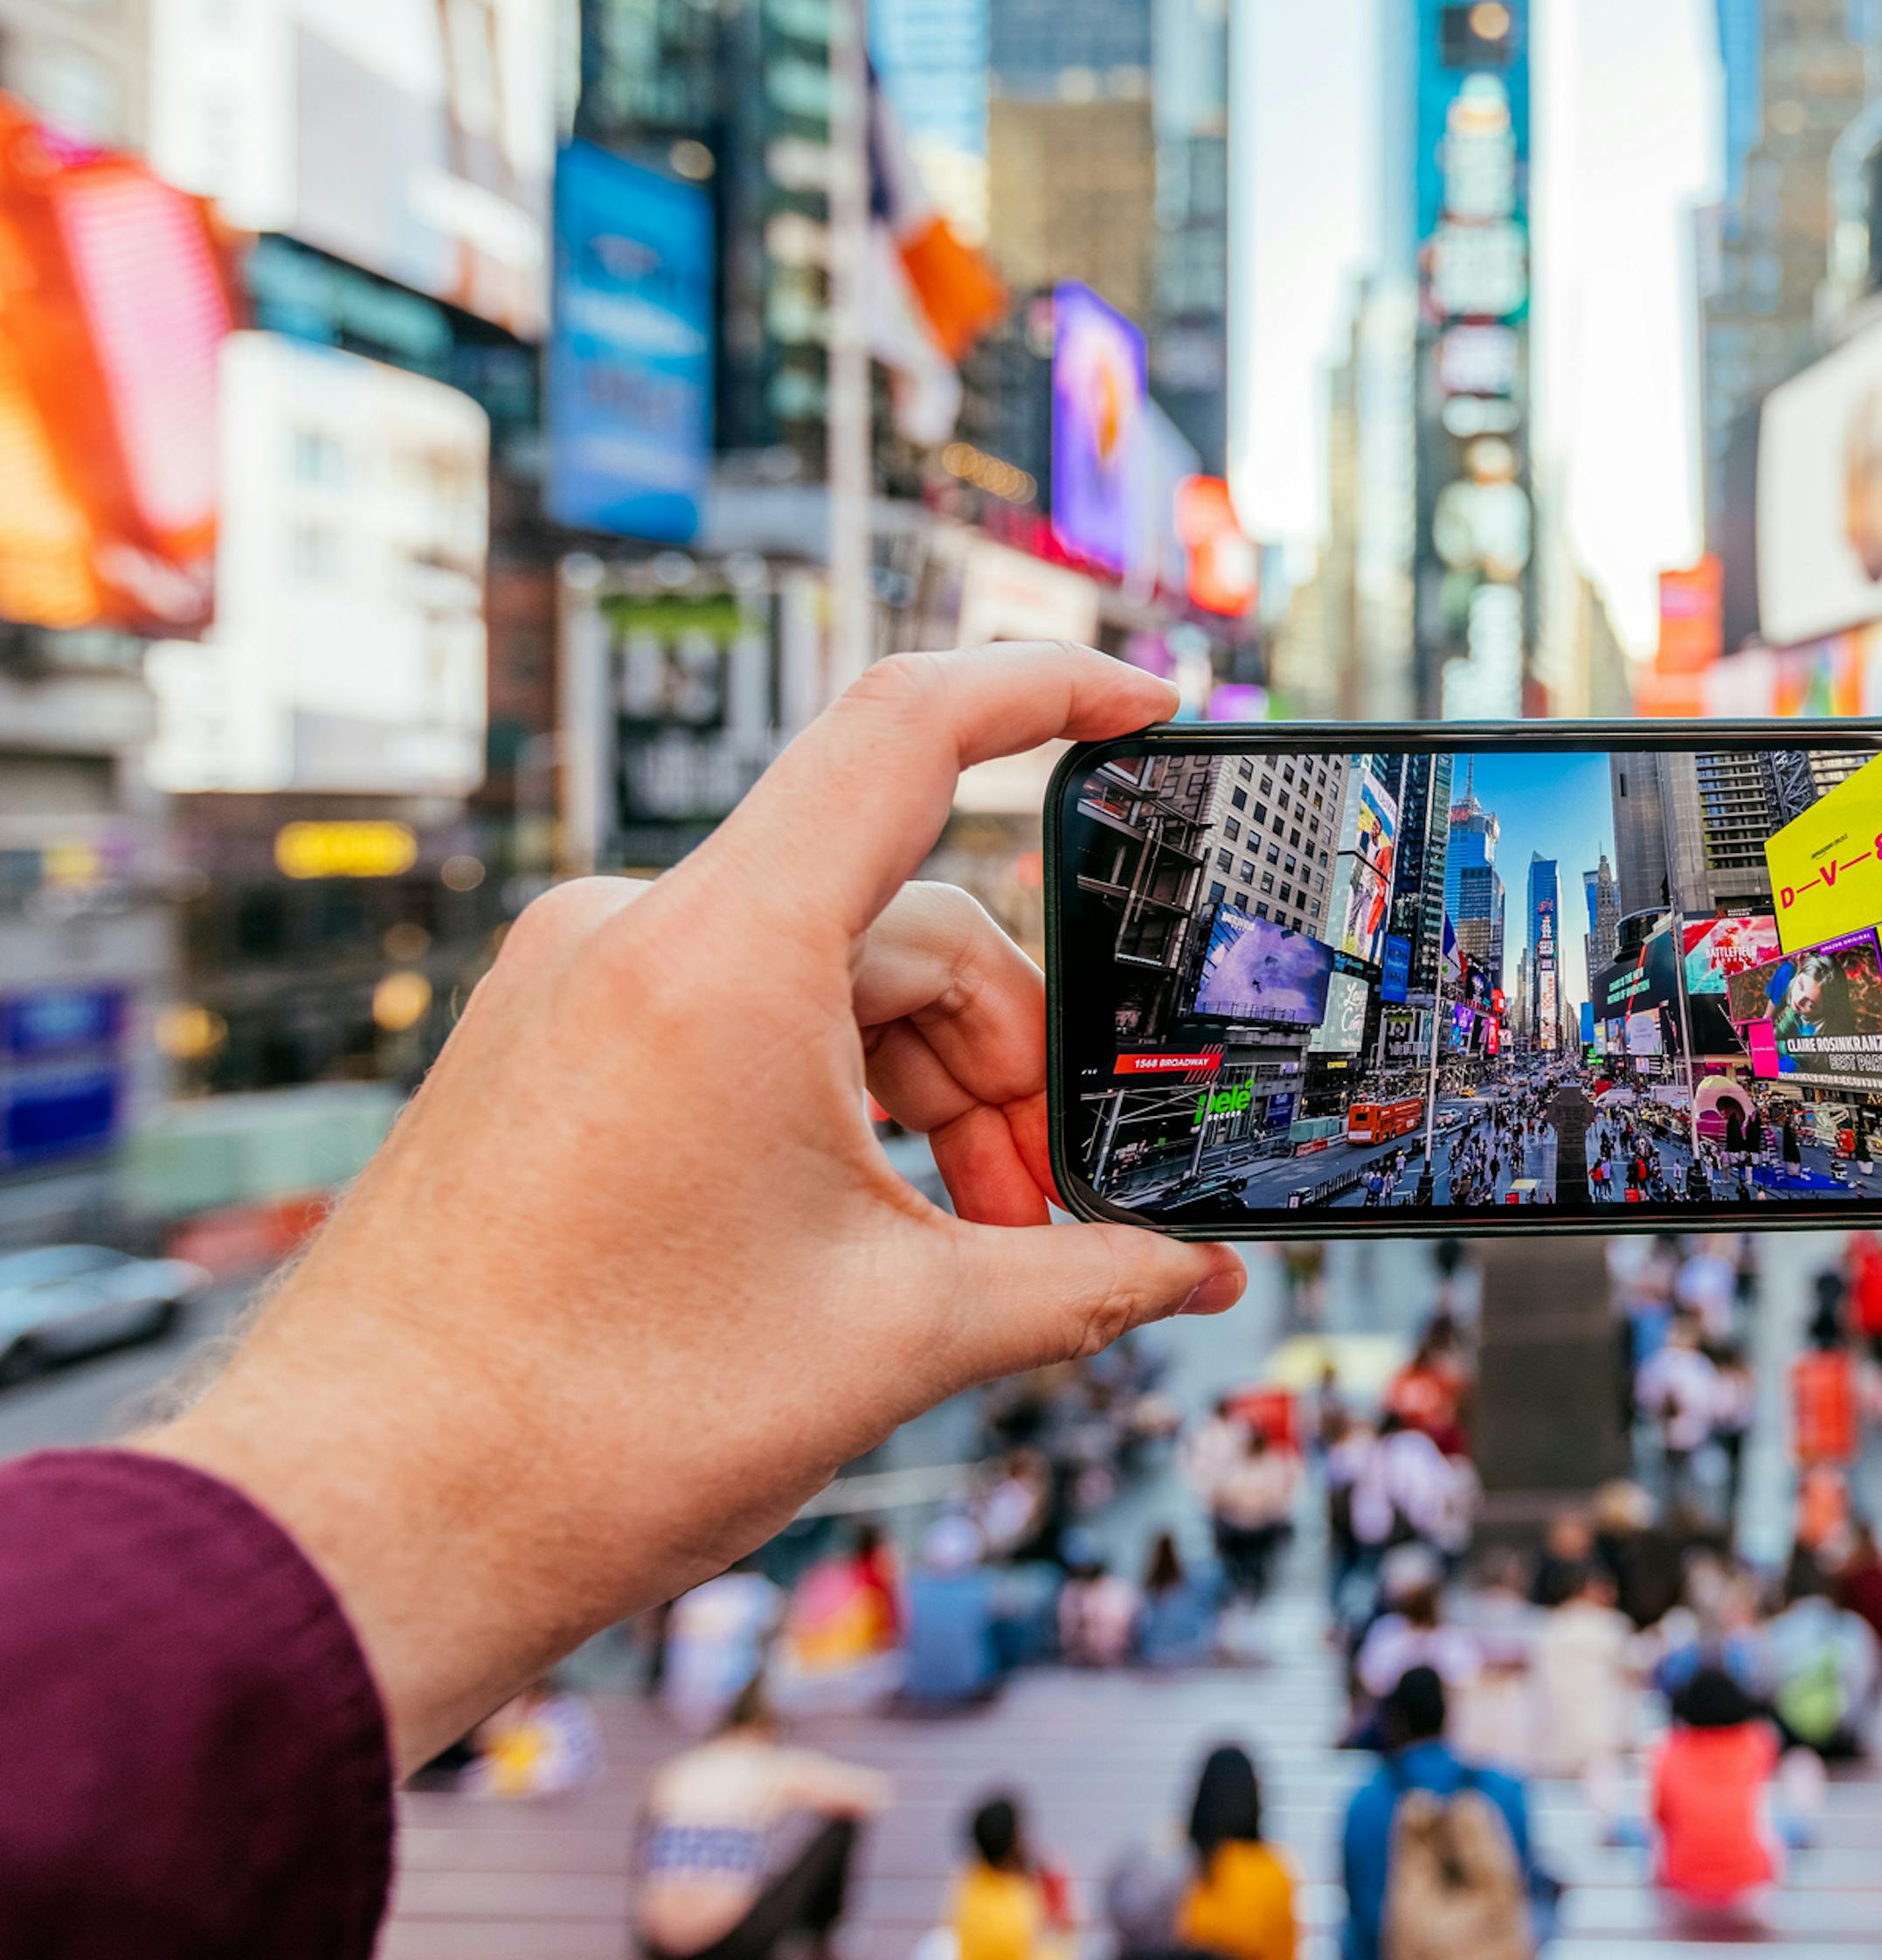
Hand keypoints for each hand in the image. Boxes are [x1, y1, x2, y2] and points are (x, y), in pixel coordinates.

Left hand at [136, 645, 1245, 1767]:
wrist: (349, 1532)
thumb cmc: (582, 1431)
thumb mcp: (892, 1342)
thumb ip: (1077, 1282)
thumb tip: (1191, 1271)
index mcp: (722, 954)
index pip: (910, 729)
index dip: (1051, 688)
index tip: (1151, 706)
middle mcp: (634, 933)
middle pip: (907, 919)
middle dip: (1012, 1061)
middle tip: (1056, 1215)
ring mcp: (577, 987)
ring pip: (830, 984)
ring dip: (930, 1101)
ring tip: (968, 1258)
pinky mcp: (548, 1049)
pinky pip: (743, 1025)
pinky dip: (836, 1109)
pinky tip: (869, 1236)